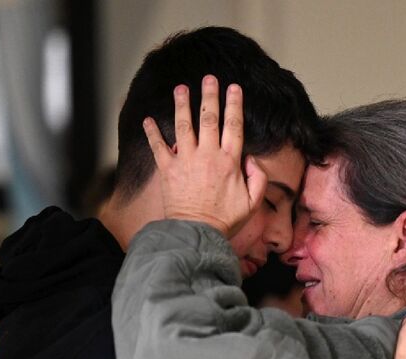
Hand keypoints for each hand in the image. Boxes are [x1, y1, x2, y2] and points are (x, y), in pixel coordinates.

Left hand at [142, 75, 267, 237]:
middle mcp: (207, 155)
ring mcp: (186, 160)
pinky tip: (147, 119)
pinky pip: (158, 146)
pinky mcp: (168, 169)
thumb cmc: (224, 220)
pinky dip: (152, 132)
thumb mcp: (252, 203)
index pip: (234, 125)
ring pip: (184, 125)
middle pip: (209, 118)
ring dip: (182, 104)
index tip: (234, 88)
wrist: (197, 233)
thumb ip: (258, 179)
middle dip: (209, 95)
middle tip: (209, 78)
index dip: (234, 104)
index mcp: (229, 161)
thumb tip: (253, 160)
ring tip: (181, 88)